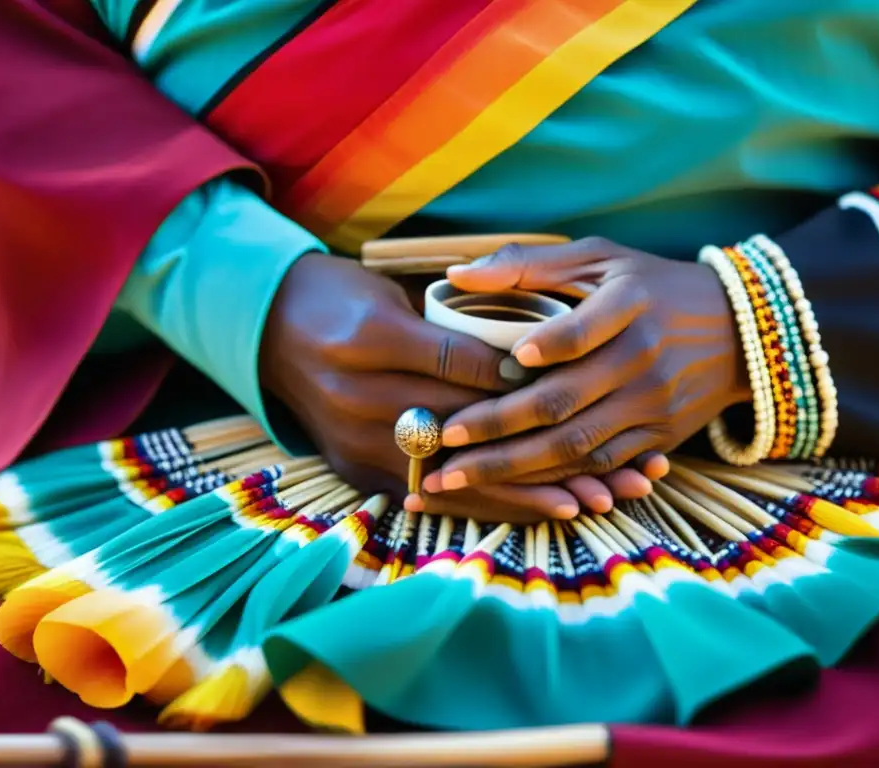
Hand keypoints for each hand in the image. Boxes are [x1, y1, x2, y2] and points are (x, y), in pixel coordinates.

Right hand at [260, 253, 652, 521]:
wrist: (265, 330)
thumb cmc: (338, 299)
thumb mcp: (387, 293)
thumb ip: (448, 326)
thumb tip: (518, 360)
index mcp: (371, 339)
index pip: (460, 363)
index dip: (523, 381)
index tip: (580, 389)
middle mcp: (360, 397)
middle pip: (467, 430)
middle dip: (545, 452)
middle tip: (612, 471)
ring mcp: (353, 441)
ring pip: (454, 476)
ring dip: (526, 494)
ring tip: (590, 505)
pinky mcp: (353, 470)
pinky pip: (426, 497)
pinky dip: (483, 507)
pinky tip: (531, 516)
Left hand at [421, 237, 750, 489]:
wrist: (741, 331)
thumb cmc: (651, 286)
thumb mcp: (600, 257)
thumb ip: (527, 264)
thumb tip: (454, 275)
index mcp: (628, 306)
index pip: (581, 333)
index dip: (546, 349)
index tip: (505, 362)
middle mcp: (642, 362)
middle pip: (561, 404)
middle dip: (495, 429)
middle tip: (440, 441)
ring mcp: (651, 407)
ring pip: (575, 446)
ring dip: (512, 468)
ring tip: (456, 476)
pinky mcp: (657, 439)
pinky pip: (599, 467)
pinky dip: (553, 481)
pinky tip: (508, 490)